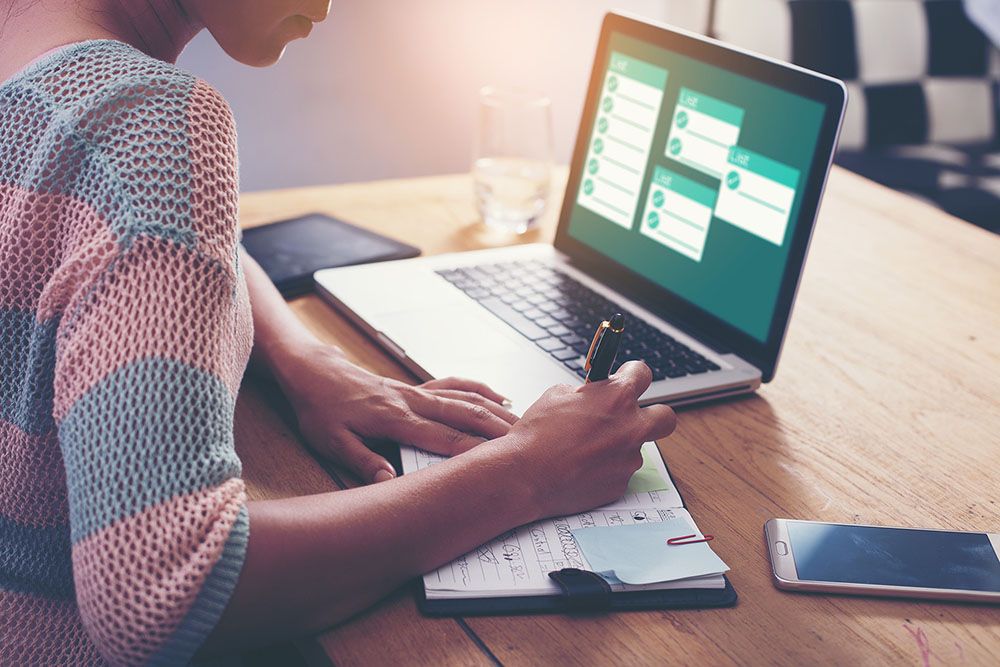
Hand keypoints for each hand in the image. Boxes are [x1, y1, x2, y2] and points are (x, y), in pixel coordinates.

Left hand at [278, 344, 517, 483]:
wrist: (313, 372)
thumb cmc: (320, 408)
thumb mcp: (330, 441)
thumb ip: (362, 460)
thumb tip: (389, 480)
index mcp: (394, 419)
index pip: (443, 437)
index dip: (474, 449)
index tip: (500, 460)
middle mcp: (412, 401)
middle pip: (465, 414)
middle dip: (497, 430)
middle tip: (528, 443)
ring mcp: (416, 391)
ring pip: (465, 398)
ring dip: (496, 410)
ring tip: (524, 424)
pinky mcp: (415, 386)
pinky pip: (455, 385)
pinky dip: (480, 389)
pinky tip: (498, 396)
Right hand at [488, 360, 675, 519]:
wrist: (526, 475)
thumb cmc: (537, 434)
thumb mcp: (557, 396)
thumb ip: (585, 394)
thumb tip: (591, 397)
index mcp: (617, 397)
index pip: (642, 374)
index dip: (632, 375)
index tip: (626, 378)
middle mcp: (631, 427)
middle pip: (665, 417)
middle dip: (654, 414)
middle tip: (633, 417)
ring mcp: (628, 459)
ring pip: (635, 448)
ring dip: (618, 446)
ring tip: (585, 450)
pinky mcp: (620, 485)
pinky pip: (619, 472)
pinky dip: (604, 469)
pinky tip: (581, 468)